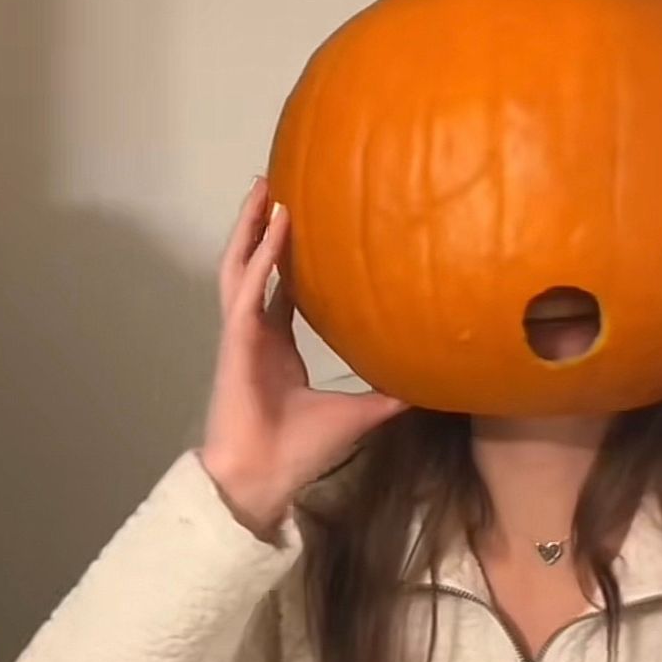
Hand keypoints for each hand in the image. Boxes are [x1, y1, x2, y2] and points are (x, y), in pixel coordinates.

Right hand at [199, 177, 407, 535]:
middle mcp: (255, 331)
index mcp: (275, 345)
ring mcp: (242, 333)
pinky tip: (277, 230)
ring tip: (263, 189)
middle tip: (273, 186)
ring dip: (251, 228)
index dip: (283, 256)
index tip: (299, 224)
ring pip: (239, 266)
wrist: (264, 476)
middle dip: (260, 226)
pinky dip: (261, 259)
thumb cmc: (299, 447)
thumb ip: (384, 397)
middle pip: (252, 265)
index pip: (278, 289)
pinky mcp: (237, 340)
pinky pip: (248, 291)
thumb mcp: (354, 413)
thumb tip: (424, 388)